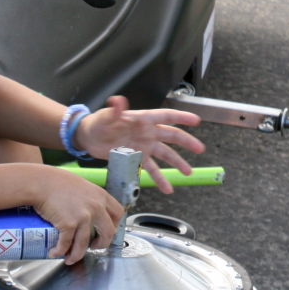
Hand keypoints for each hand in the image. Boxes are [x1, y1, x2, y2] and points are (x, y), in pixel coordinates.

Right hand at [34, 167, 123, 264]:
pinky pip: (66, 244)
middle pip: (108, 233)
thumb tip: (86, 209)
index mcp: (100, 196)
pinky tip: (55, 252)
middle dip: (101, 244)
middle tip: (93, 247)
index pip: (118, 214)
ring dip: (77, 255)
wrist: (40, 182)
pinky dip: (59, 251)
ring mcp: (83, 217)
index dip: (114, 225)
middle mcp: (95, 207)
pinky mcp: (68, 224)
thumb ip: (88, 197)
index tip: (106, 231)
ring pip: (84, 244)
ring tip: (70, 258)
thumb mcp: (80, 185)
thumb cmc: (55, 181)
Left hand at [75, 95, 204, 193]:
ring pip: (165, 155)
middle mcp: (147, 133)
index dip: (181, 117)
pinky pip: (151, 169)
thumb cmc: (98, 123)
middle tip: (199, 149)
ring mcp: (144, 146)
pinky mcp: (137, 158)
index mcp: (142, 119)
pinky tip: (167, 188)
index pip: (165, 116)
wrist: (88, 138)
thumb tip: (118, 101)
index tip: (196, 120)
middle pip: (171, 136)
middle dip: (186, 142)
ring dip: (177, 163)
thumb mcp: (105, 117)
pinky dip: (160, 179)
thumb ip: (114, 111)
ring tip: (187, 172)